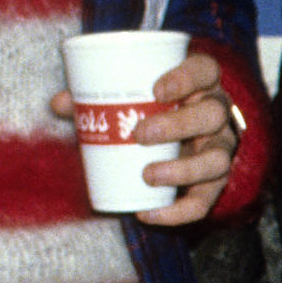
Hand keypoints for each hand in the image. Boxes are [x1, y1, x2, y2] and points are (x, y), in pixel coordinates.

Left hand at [51, 55, 236, 225]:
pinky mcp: (215, 182)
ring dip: (183, 169)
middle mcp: (217, 114)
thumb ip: (97, 97)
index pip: (205, 70)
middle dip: (179, 124)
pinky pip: (206, 200)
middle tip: (140, 134)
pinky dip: (179, 211)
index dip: (186, 77)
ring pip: (217, 159)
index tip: (156, 90)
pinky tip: (149, 212)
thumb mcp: (129, 99)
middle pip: (213, 113)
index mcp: (200, 84)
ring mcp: (220, 148)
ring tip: (147, 175)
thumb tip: (61, 102)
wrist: (179, 140)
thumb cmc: (151, 110)